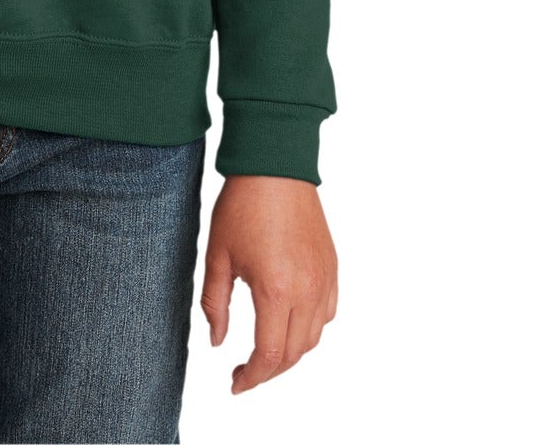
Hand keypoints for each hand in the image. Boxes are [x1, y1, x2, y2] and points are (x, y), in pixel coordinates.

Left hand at [201, 175, 337, 395]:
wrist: (275, 165)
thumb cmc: (243, 205)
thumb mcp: (218, 255)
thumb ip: (215, 303)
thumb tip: (217, 341)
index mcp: (276, 290)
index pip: (270, 355)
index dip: (252, 377)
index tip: (235, 383)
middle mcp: (307, 290)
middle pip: (294, 354)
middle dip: (268, 370)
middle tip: (244, 371)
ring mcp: (324, 280)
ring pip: (314, 337)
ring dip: (290, 353)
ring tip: (264, 351)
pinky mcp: (332, 268)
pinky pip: (328, 314)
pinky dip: (310, 329)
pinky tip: (289, 324)